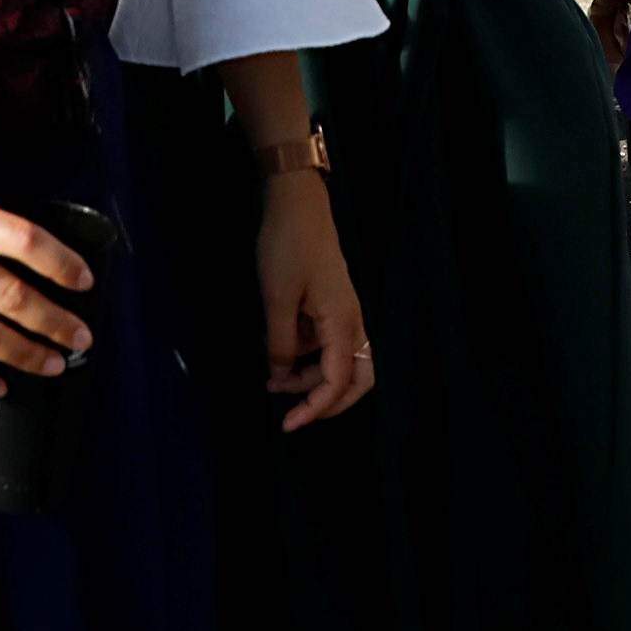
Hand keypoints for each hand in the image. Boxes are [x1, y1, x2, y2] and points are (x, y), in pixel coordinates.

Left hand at [253, 170, 371, 430]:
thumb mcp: (276, 298)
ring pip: (342, 363)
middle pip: (357, 380)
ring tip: (273, 381)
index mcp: (343, 324)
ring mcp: (345, 313)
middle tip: (294, 414)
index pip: (337, 382)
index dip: (314, 409)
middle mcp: (352, 323)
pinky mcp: (333, 305)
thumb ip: (280, 343)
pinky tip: (281, 356)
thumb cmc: (287, 247)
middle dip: (329, 403)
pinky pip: (330, 344)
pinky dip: (310, 359)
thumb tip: (281, 375)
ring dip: (312, 380)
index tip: (287, 425)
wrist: (297, 205)